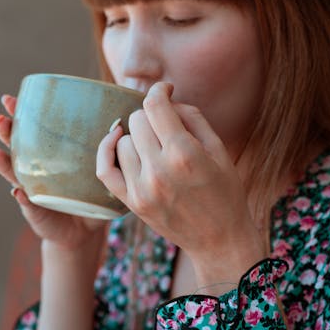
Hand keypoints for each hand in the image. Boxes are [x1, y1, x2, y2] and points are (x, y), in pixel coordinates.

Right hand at [0, 95, 106, 251]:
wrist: (84, 229)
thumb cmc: (91, 194)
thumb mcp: (98, 169)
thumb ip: (105, 151)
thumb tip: (118, 127)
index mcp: (48, 157)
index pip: (31, 131)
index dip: (19, 115)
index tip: (9, 100)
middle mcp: (35, 170)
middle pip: (16, 148)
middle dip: (6, 132)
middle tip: (0, 119)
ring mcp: (32, 191)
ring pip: (14, 174)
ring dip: (2, 163)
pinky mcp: (36, 212)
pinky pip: (28, 205)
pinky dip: (21, 198)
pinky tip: (16, 192)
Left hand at [96, 82, 264, 283]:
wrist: (220, 240)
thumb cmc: (225, 191)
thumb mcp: (219, 149)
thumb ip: (192, 117)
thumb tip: (167, 100)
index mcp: (184, 153)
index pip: (156, 105)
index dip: (159, 90)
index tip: (165, 89)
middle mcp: (159, 170)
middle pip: (138, 119)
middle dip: (152, 115)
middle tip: (166, 125)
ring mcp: (142, 189)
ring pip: (123, 140)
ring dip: (138, 136)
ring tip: (155, 146)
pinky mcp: (132, 203)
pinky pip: (105, 169)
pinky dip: (107, 150)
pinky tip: (117, 141)